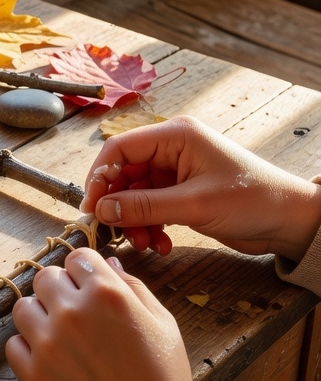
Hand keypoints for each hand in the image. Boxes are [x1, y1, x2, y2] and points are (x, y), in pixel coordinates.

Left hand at [7, 249, 208, 380]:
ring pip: (23, 307)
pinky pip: (13, 345)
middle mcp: (72, 312)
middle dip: (60, 289)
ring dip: (39, 315)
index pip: (76, 257)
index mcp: (106, 292)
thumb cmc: (163, 377)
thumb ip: (132, 286)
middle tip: (75, 311)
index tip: (89, 285)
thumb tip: (107, 263)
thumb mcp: (161, 321)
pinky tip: (49, 357)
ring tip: (59, 334)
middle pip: (45, 277)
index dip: (84, 270)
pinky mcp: (34, 374)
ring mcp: (48, 343)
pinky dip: (27, 347)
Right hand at [79, 116, 320, 261]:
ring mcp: (177, 172)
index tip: (91, 208)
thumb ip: (145, 206)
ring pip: (135, 195)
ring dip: (134, 221)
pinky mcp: (182, 193)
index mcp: (176, 136)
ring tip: (144, 243)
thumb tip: (102, 210)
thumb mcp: (194, 204)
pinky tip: (160, 244)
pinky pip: (151, 208)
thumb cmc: (252, 200)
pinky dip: (150, 226)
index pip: (120, 149)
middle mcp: (173, 149)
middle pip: (124, 174)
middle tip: (114, 233)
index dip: (100, 177)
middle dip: (118, 205)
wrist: (289, 221)